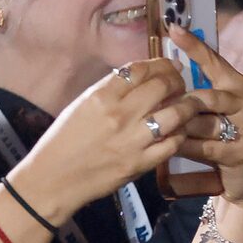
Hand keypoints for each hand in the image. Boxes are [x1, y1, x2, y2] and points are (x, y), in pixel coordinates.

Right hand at [19, 59, 199, 220]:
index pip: (140, 69)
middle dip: (177, 80)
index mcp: (101, 96)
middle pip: (162, 86)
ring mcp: (132, 140)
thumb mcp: (82, 105)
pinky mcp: (141, 164)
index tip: (171, 65)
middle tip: (181, 84)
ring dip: (187, 105)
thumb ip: (111, 90)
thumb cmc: (64, 140)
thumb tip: (141, 76)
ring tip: (189, 104)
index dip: (161, 63)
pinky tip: (179, 130)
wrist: (54, 179)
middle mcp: (119, 114)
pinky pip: (172, 143)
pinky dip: (180, 133)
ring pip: (175, 113)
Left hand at [164, 26, 242, 208]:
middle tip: (156, 111)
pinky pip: (202, 145)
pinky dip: (184, 147)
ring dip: (179, 130)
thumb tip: (164, 69)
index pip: (213, 60)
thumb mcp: (211, 112)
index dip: (194, 45)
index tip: (173, 28)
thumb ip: (195, 92)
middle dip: (178, 107)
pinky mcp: (240, 151)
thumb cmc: (221, 140)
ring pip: (200, 122)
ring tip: (162, 133)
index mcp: (238, 85)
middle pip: (203, 96)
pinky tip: (173, 149)